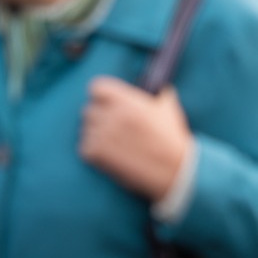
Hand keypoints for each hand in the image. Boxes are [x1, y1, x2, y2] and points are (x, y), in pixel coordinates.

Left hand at [80, 77, 191, 201]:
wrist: (173, 170)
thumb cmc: (172, 138)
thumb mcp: (168, 108)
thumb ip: (157, 94)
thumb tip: (156, 88)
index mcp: (128, 102)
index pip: (97, 87)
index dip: (102, 95)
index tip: (107, 102)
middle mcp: (112, 116)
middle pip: (89, 109)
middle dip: (99, 117)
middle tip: (111, 126)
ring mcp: (103, 135)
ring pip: (86, 129)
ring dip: (96, 135)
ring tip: (113, 143)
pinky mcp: (97, 155)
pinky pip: (84, 147)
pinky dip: (93, 152)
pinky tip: (109, 155)